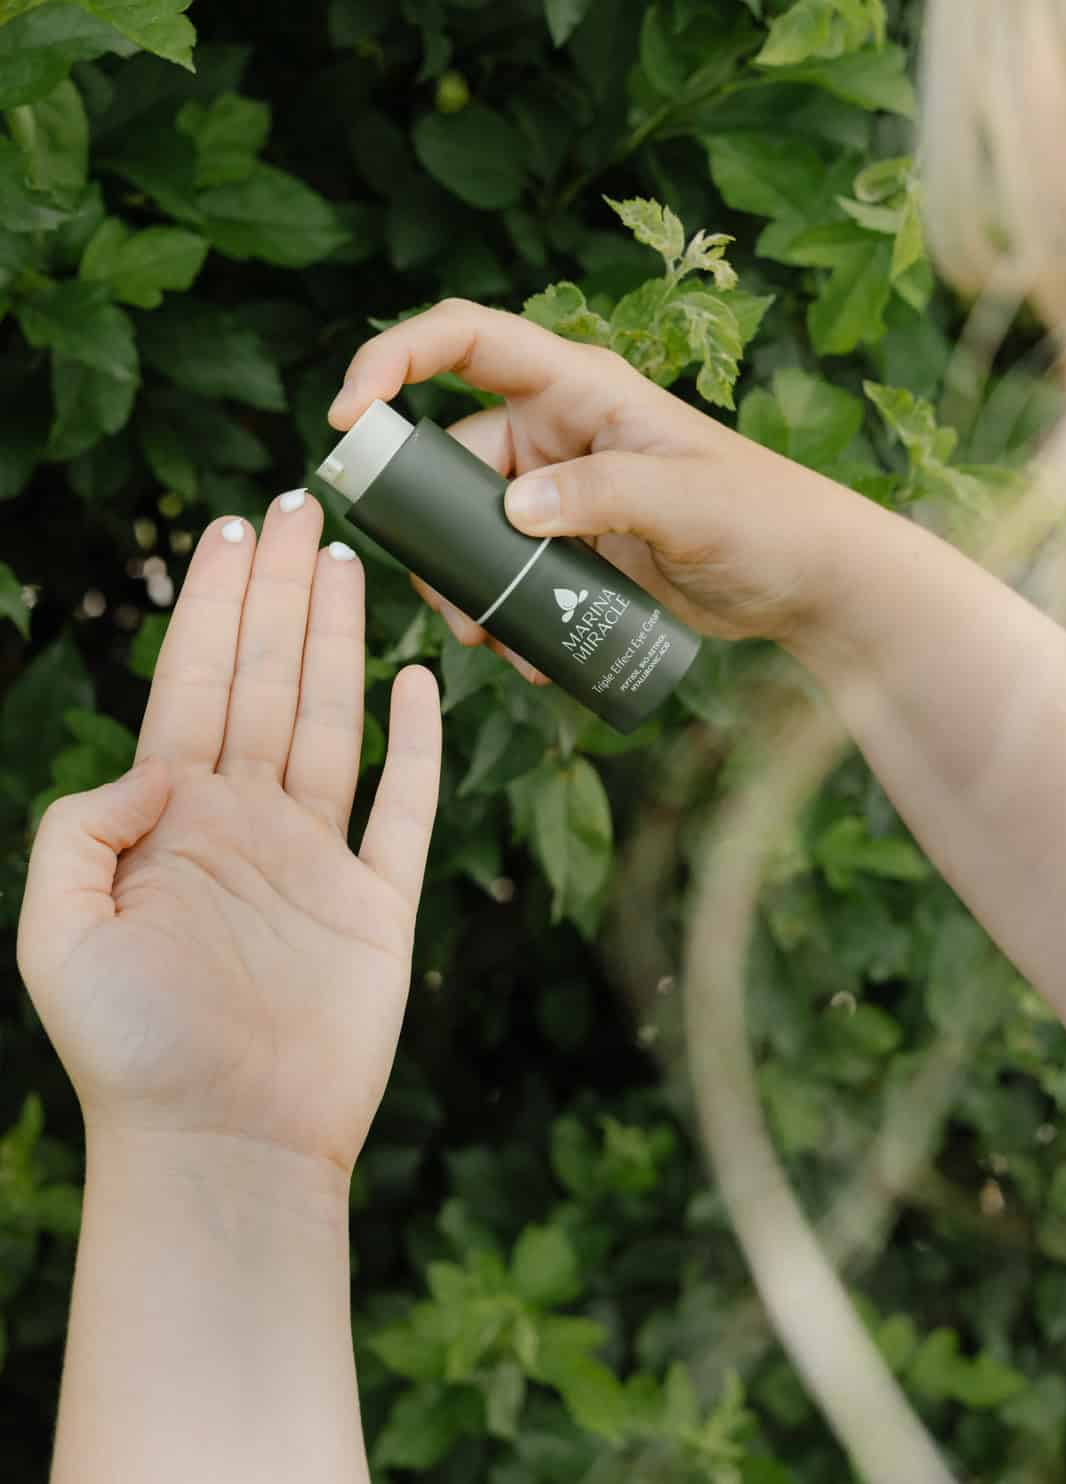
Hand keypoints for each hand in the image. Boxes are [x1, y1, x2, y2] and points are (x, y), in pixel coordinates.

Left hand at [17, 495, 440, 1176]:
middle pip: (269, 684)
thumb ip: (84, 829)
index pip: (195, 687)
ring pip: (333, 724)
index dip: (214, 608)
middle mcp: (245, 825)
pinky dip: (417, 747)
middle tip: (299, 507)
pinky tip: (417, 685)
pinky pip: (403, 811)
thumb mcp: (57, 935)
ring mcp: (314, 863)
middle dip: (278, 595)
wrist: (223, 1150)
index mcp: (172, 823)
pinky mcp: (375, 908)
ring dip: (339, 642)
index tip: (231, 531)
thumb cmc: (131, 1055)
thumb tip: (155, 768)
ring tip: (348, 564)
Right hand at [329, 298, 843, 673]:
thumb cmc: (769, 518)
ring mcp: (562, 487)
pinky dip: (504, 608)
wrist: (810, 582)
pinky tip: (530, 653)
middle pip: (452, 455)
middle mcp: (559, 427)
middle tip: (446, 598)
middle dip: (432, 525)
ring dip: (467, 581)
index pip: (467, 339)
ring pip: (473, 524)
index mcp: (581, 385)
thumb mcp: (688, 503)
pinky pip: (508, 567)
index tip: (350, 413)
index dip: (396, 357)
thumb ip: (604, 496)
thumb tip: (513, 509)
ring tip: (492, 640)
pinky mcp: (572, 543)